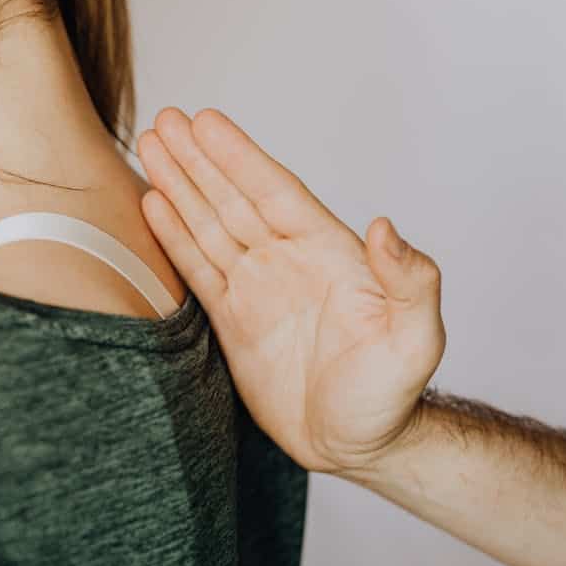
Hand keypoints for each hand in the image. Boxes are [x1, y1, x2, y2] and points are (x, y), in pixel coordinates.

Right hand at [137, 107, 445, 474]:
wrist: (355, 444)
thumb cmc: (390, 395)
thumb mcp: (416, 339)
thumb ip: (410, 280)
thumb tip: (385, 226)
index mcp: (327, 252)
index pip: (274, 192)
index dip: (239, 157)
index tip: (206, 123)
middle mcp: (286, 260)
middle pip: (232, 198)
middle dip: (198, 159)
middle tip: (164, 120)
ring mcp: (256, 287)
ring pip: (209, 224)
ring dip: (179, 186)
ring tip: (149, 147)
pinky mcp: (231, 320)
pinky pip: (198, 268)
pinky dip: (174, 237)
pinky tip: (153, 205)